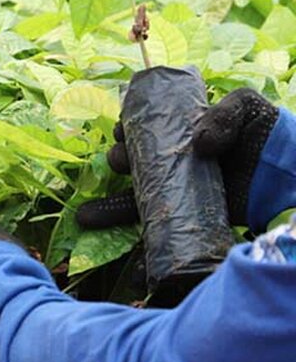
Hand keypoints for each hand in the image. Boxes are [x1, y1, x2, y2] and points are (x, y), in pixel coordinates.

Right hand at [77, 89, 279, 229]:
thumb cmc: (271, 138)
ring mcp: (179, 194)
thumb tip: (199, 144)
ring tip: (87, 216)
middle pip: (134, 163)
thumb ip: (225, 115)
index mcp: (183, 134)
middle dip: (118, 161)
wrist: (292, 180)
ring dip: (110, 207)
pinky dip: (137, 245)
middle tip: (118, 162)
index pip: (146, 129)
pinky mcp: (187, 221)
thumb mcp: (249, 110)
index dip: (129, 129)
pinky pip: (154, 230)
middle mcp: (175, 164)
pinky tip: (119, 251)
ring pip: (135, 199)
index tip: (123, 130)